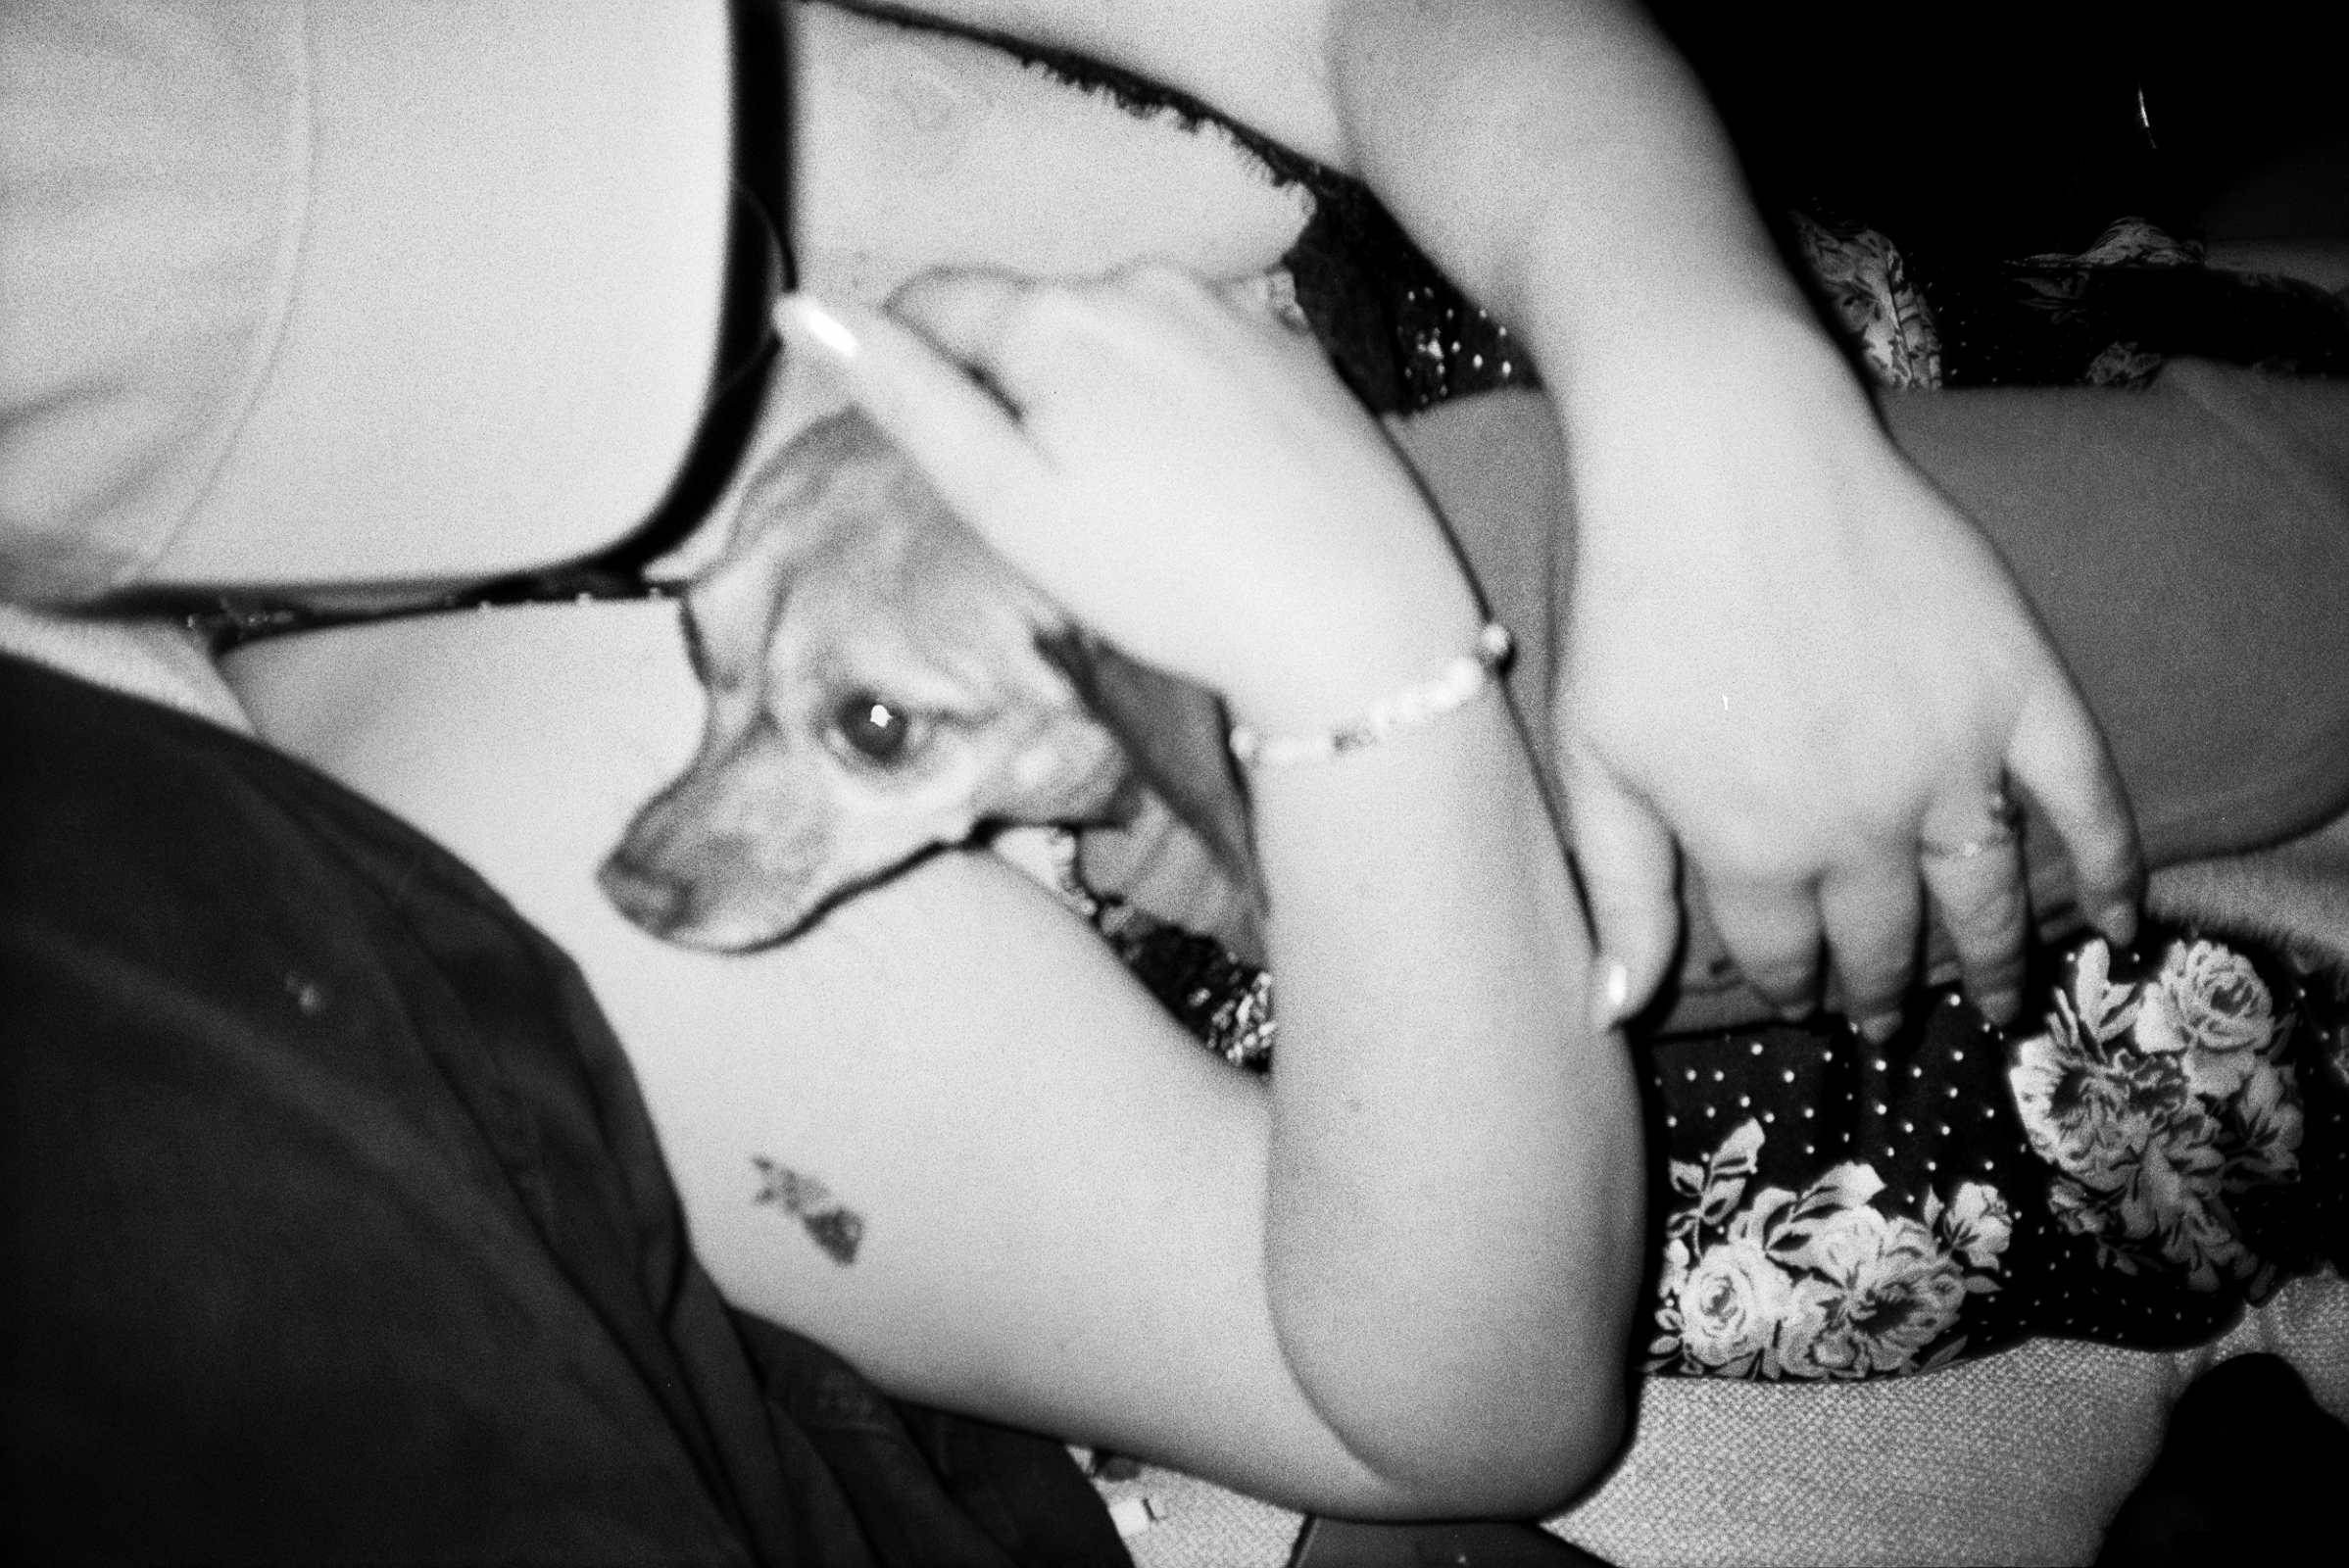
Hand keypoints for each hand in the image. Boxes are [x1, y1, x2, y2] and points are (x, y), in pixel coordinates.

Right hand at [775, 265, 1480, 729]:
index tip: (929, 450)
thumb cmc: (1163, 574)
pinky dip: (1173, 409)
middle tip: (1038, 508)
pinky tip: (1200, 492)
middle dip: (1012, 387)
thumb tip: (803, 311)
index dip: (908, 367)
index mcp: (1057, 315)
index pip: (936, 301)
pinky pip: (1195, 363)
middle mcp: (1144, 284)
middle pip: (1032, 321)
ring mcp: (1230, 313)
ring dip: (1095, 396)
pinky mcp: (1295, 354)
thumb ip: (904, 397)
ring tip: (1127, 507)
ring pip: (1116, 341)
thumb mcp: (1006, 499)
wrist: (1349, 611)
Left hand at [1558, 336, 2142, 1036]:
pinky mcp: (2016, 687)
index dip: (1789, 986)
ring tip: (1996, 1007)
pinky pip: (2085, 801)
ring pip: (1986, 898)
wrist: (1720, 456)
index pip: (1781, 956)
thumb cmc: (1633, 600)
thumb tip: (1616, 1013)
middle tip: (1883, 1020)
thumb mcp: (1594, 757)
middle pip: (1881, 939)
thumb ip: (1620, 894)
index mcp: (1754, 848)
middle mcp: (1862, 824)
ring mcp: (1951, 757)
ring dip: (1993, 964)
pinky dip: (2111, 869)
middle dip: (1878, 991)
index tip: (1799, 999)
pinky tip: (2116, 927)